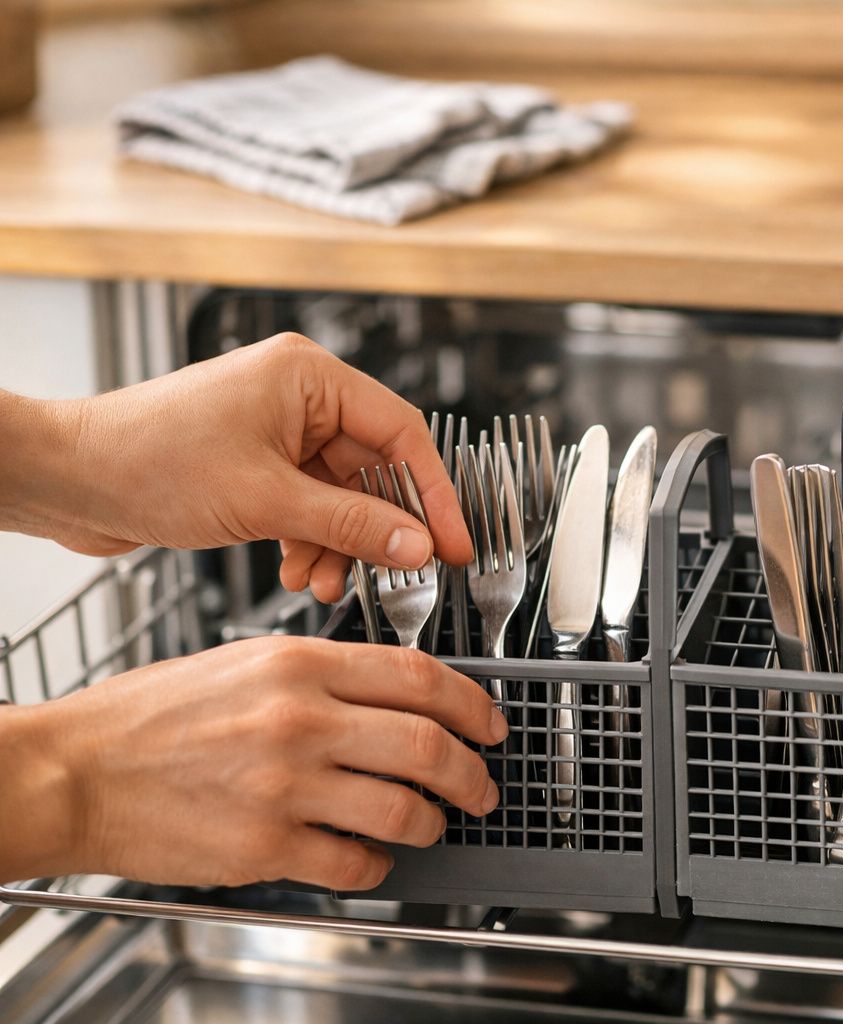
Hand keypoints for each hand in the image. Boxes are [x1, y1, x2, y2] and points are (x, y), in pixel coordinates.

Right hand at [0, 637, 506, 888]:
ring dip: (433, 823)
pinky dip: (378, 866)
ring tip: (432, 825)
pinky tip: (372, 859)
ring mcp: (285, 784)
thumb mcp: (244, 662)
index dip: (472, 704)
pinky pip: (354, 863)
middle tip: (482, 787)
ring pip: (403, 808)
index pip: (419, 677)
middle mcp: (300, 719)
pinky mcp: (265, 844)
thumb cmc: (149, 718)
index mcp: (300, 664)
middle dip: (473, 773)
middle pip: (429, 745)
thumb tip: (396, 696)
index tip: (489, 723)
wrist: (74, 772)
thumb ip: (323, 675)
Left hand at [4, 332, 469, 601]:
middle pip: (374, 468)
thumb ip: (352, 525)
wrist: (65, 480)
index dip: (434, 493)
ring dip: (340, 544)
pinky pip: (310, 505)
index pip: (402, 432)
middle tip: (394, 574)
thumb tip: (416, 545)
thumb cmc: (144, 461)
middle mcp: (298, 397)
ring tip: (322, 581)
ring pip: (342, 496)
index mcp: (309, 377)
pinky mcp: (256, 464)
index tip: (454, 543)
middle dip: (376, 529)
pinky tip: (298, 570)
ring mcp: (276, 431)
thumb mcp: (266, 501)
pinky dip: (311, 541)